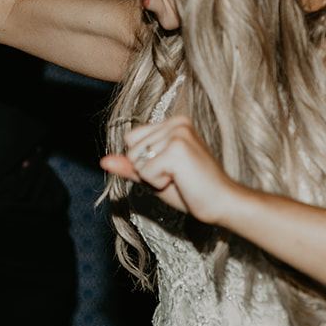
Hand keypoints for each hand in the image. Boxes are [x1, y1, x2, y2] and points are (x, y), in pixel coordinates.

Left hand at [101, 115, 243, 223]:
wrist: (222, 203)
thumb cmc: (192, 190)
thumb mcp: (155, 176)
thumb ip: (131, 167)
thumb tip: (103, 161)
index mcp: (174, 122)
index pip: (132, 138)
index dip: (143, 162)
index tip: (170, 169)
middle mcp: (176, 122)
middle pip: (131, 148)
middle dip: (146, 169)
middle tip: (176, 176)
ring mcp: (177, 133)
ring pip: (136, 160)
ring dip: (152, 177)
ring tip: (180, 177)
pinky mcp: (177, 149)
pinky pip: (144, 172)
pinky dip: (158, 183)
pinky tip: (181, 181)